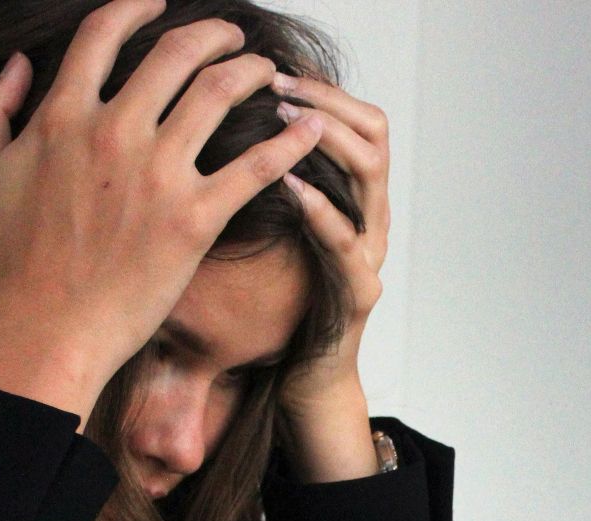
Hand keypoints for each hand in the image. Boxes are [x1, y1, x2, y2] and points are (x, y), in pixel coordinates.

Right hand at [0, 0, 325, 426]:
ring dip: (252, 71)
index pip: (104, 33)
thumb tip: (15, 67)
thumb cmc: (4, 267)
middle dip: (213, 34)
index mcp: (61, 116)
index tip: (158, 4)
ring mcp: (158, 174)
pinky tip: (311, 127)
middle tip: (231, 37)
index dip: (136, 7)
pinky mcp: (195, 219)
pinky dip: (291, 141)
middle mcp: (114, 132)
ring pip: (221, 92)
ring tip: (268, 72)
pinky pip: (256, 166)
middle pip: (176, 52)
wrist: (41, 334)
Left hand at [273, 75, 391, 480]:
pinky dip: (320, 209)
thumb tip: (217, 127)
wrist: (300, 380)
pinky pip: (347, 242)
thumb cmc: (279, 305)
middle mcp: (371, 218)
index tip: (276, 70)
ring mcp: (370, 254)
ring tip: (283, 121)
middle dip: (325, 101)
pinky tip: (289, 185)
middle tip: (278, 85)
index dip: (323, 89)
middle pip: (373, 133)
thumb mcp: (270, 231)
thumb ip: (262, 184)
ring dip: (326, 139)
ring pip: (371, 175)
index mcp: (352, 198)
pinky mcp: (359, 293)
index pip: (358, 120)